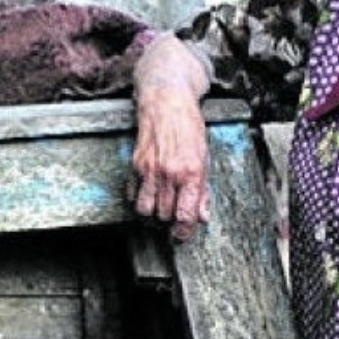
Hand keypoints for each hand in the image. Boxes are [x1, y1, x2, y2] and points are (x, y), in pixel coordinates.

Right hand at [129, 38, 210, 240]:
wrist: (167, 103)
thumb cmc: (188, 129)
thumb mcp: (204, 159)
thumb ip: (203, 191)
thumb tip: (203, 217)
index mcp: (191, 173)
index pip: (185, 215)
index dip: (183, 231)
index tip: (181, 235)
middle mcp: (170, 173)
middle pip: (164, 216)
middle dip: (168, 221)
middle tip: (172, 217)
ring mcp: (150, 170)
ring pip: (145, 210)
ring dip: (152, 214)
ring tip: (159, 208)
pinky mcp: (136, 165)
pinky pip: (133, 195)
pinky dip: (139, 200)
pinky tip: (148, 194)